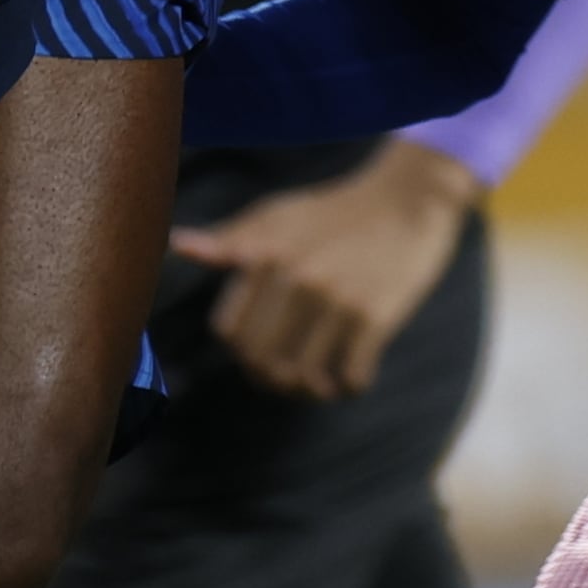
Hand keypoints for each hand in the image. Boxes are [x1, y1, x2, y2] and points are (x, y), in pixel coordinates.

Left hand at [170, 138, 479, 398]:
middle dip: (273, 379)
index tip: (263, 351)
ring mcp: (336, 299)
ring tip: (322, 385)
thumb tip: (177, 245)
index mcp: (266, 254)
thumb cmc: (337, 209)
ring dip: (312, 391)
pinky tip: (353, 376)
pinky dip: (350, 387)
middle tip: (293, 378)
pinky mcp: (375, 315)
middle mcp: (296, 278)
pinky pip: (351, 376)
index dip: (243, 350)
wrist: (410, 197)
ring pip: (304, 377)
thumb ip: (231, 237)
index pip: (230, 332)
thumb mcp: (280, 214)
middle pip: (262, 361)